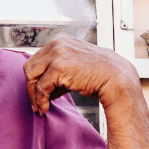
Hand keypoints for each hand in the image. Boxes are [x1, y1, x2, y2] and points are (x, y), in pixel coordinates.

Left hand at [23, 35, 138, 115]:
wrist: (117, 79)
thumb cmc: (100, 74)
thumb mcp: (76, 67)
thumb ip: (58, 73)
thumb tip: (43, 90)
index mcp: (61, 40)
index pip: (38, 59)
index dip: (36, 78)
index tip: (38, 93)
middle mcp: (57, 43)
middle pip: (31, 66)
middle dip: (31, 86)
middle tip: (36, 102)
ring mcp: (57, 53)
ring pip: (32, 76)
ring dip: (34, 95)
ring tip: (40, 107)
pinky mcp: (59, 67)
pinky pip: (41, 87)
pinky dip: (40, 100)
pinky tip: (45, 108)